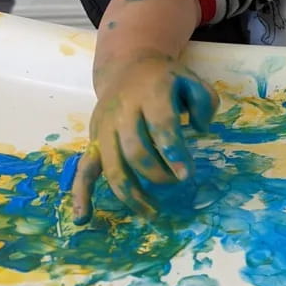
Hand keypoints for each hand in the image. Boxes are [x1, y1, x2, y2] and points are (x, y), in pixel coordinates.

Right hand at [70, 54, 218, 223]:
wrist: (128, 67)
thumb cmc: (165, 80)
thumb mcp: (191, 80)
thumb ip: (204, 102)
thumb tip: (201, 130)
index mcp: (150, 93)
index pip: (160, 125)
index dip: (173, 152)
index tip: (187, 175)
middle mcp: (123, 111)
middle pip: (135, 150)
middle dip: (157, 174)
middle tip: (177, 183)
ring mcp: (104, 128)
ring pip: (112, 167)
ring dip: (132, 194)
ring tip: (153, 213)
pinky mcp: (94, 141)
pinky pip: (83, 170)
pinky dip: (82, 195)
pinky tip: (84, 218)